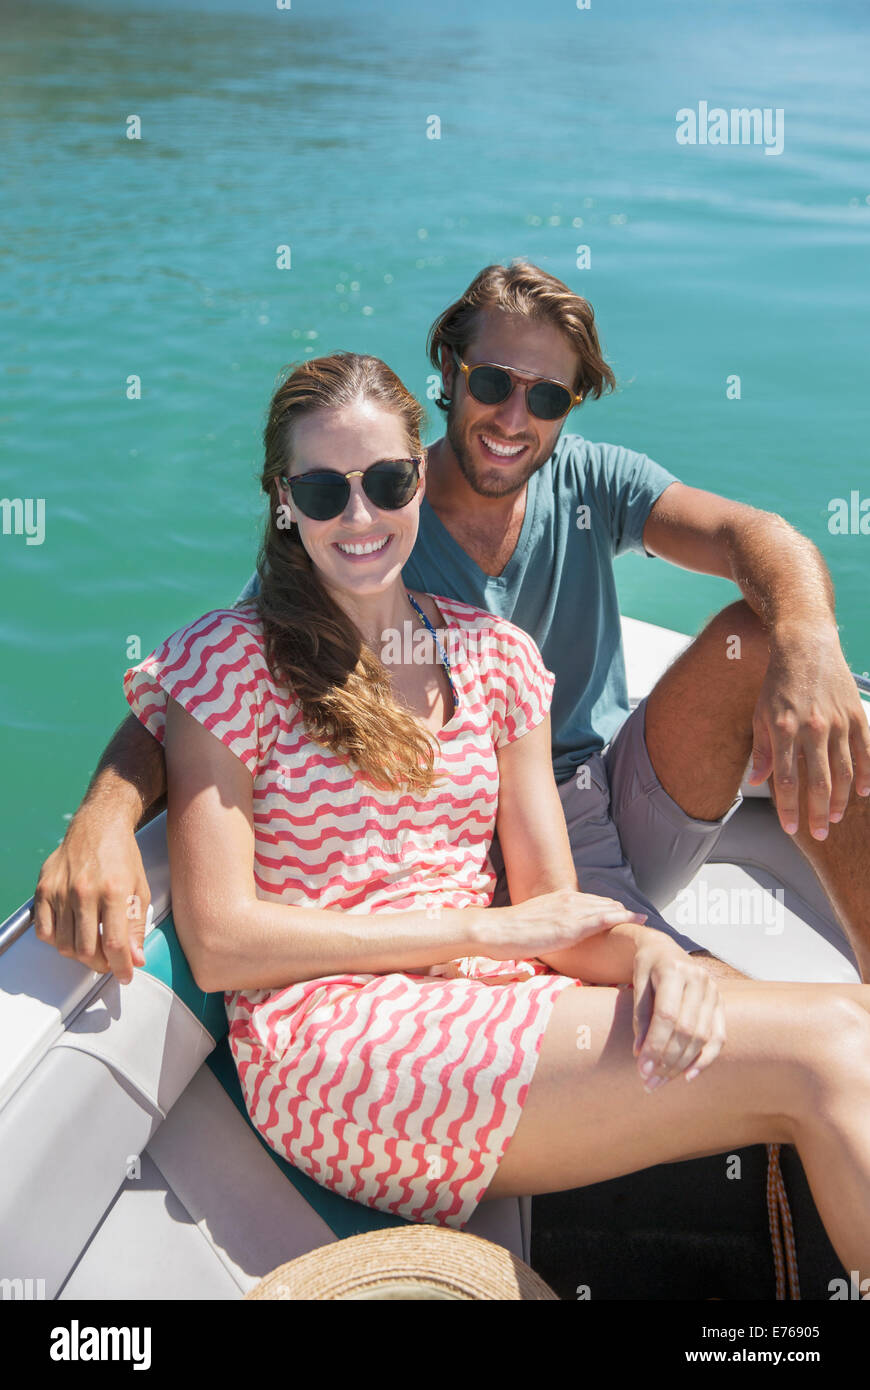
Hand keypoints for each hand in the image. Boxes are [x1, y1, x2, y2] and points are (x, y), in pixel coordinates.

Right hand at [32, 809, 149, 983]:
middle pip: (86, 950)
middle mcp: (84, 891)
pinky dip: (57, 941)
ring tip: (93, 948)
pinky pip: (44, 931)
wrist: (98, 825)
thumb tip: (136, 958)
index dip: (121, 967)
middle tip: (109, 963)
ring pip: (64, 945)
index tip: (126, 975)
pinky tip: (72, 934)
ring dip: (80, 956)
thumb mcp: (139, 888)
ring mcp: (60, 891)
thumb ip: (137, 926)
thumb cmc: (122, 856)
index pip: (115, 943)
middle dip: (101, 965)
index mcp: (113, 890)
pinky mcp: (44, 889)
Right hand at [486, 888, 648, 960]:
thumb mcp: (535, 924)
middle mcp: (569, 900)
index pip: (594, 902)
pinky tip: (637, 922)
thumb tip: (556, 938)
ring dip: (628, 915)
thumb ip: (551, 926)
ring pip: (609, 909)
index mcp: (560, 899)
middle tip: (643, 923)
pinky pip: (603, 919)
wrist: (495, 930)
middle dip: (624, 913)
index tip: (627, 917)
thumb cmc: (509, 932)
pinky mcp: (571, 925)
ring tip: (646, 923)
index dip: (612, 910)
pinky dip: (623, 919)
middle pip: (606, 904)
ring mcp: (571, 911)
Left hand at [632, 941, 724, 1089]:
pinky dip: (705, 1059)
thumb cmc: (646, 966)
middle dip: (667, 1061)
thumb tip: (640, 1054)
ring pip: (701, 1037)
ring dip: (681, 1065)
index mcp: (673, 970)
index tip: (641, 1069)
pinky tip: (688, 1076)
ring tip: (662, 1082)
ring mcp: (713, 991)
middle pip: (685, 1030)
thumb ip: (641, 1016)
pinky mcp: (720, 1003)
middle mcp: (698, 980)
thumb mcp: (637, 982)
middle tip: (650, 1083)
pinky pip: (718, 1037)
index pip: (666, 1016)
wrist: (664, 947)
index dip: (655, 1045)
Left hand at [747, 626, 869, 837]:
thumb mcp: (760, 714)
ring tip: (835, 818)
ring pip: (844, 772)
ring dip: (841, 800)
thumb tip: (757, 783)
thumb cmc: (778, 682)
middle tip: (818, 834)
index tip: (791, 828)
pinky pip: (866, 752)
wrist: (806, 645)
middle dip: (818, 813)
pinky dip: (867, 775)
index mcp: (783, 729)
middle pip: (819, 783)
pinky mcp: (856, 715)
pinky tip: (863, 793)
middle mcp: (812, 728)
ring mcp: (838, 722)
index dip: (789, 808)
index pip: (786, 780)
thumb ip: (762, 751)